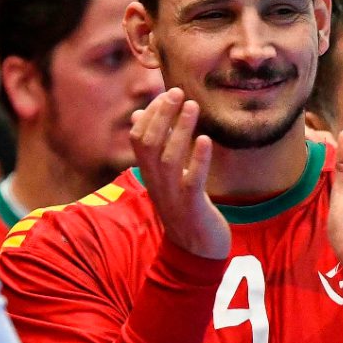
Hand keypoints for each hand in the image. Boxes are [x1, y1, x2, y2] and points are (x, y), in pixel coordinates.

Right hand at [132, 89, 229, 260]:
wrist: (195, 250)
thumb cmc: (182, 207)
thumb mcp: (165, 177)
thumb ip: (153, 148)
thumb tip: (137, 115)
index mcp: (150, 174)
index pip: (138, 139)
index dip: (150, 115)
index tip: (165, 94)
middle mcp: (157, 183)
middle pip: (150, 143)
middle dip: (162, 115)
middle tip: (177, 92)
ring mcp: (173, 195)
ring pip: (170, 158)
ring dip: (180, 130)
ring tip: (193, 106)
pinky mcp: (193, 207)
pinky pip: (192, 181)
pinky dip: (198, 159)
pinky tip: (205, 140)